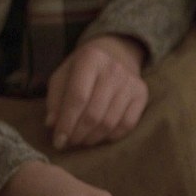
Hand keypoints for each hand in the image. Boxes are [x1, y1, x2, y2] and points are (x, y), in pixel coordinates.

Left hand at [46, 35, 147, 149]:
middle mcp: (114, 69)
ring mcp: (131, 83)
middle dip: (79, 134)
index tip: (58, 141)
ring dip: (93, 137)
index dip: (66, 123)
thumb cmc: (83, 68)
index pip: (77, 98)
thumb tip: (53, 125)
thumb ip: (56, 99)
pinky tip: (100, 136)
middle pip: (94, 113)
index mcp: (90, 59)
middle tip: (70, 142)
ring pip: (110, 122)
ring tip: (82, 140)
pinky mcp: (142, 94)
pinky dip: (111, 136)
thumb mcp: (63, 76)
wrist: (116, 53)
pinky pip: (127, 124)